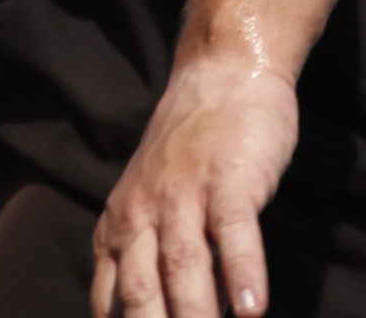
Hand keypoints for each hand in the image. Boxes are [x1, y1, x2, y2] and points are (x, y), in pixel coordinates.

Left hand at [90, 45, 298, 317]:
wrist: (222, 72)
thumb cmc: (191, 154)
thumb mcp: (147, 206)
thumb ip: (145, 266)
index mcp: (119, 229)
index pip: (112, 306)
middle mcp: (142, 214)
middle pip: (142, 296)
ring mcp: (185, 193)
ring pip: (184, 268)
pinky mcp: (228, 177)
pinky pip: (233, 229)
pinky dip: (242, 270)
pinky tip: (253, 310)